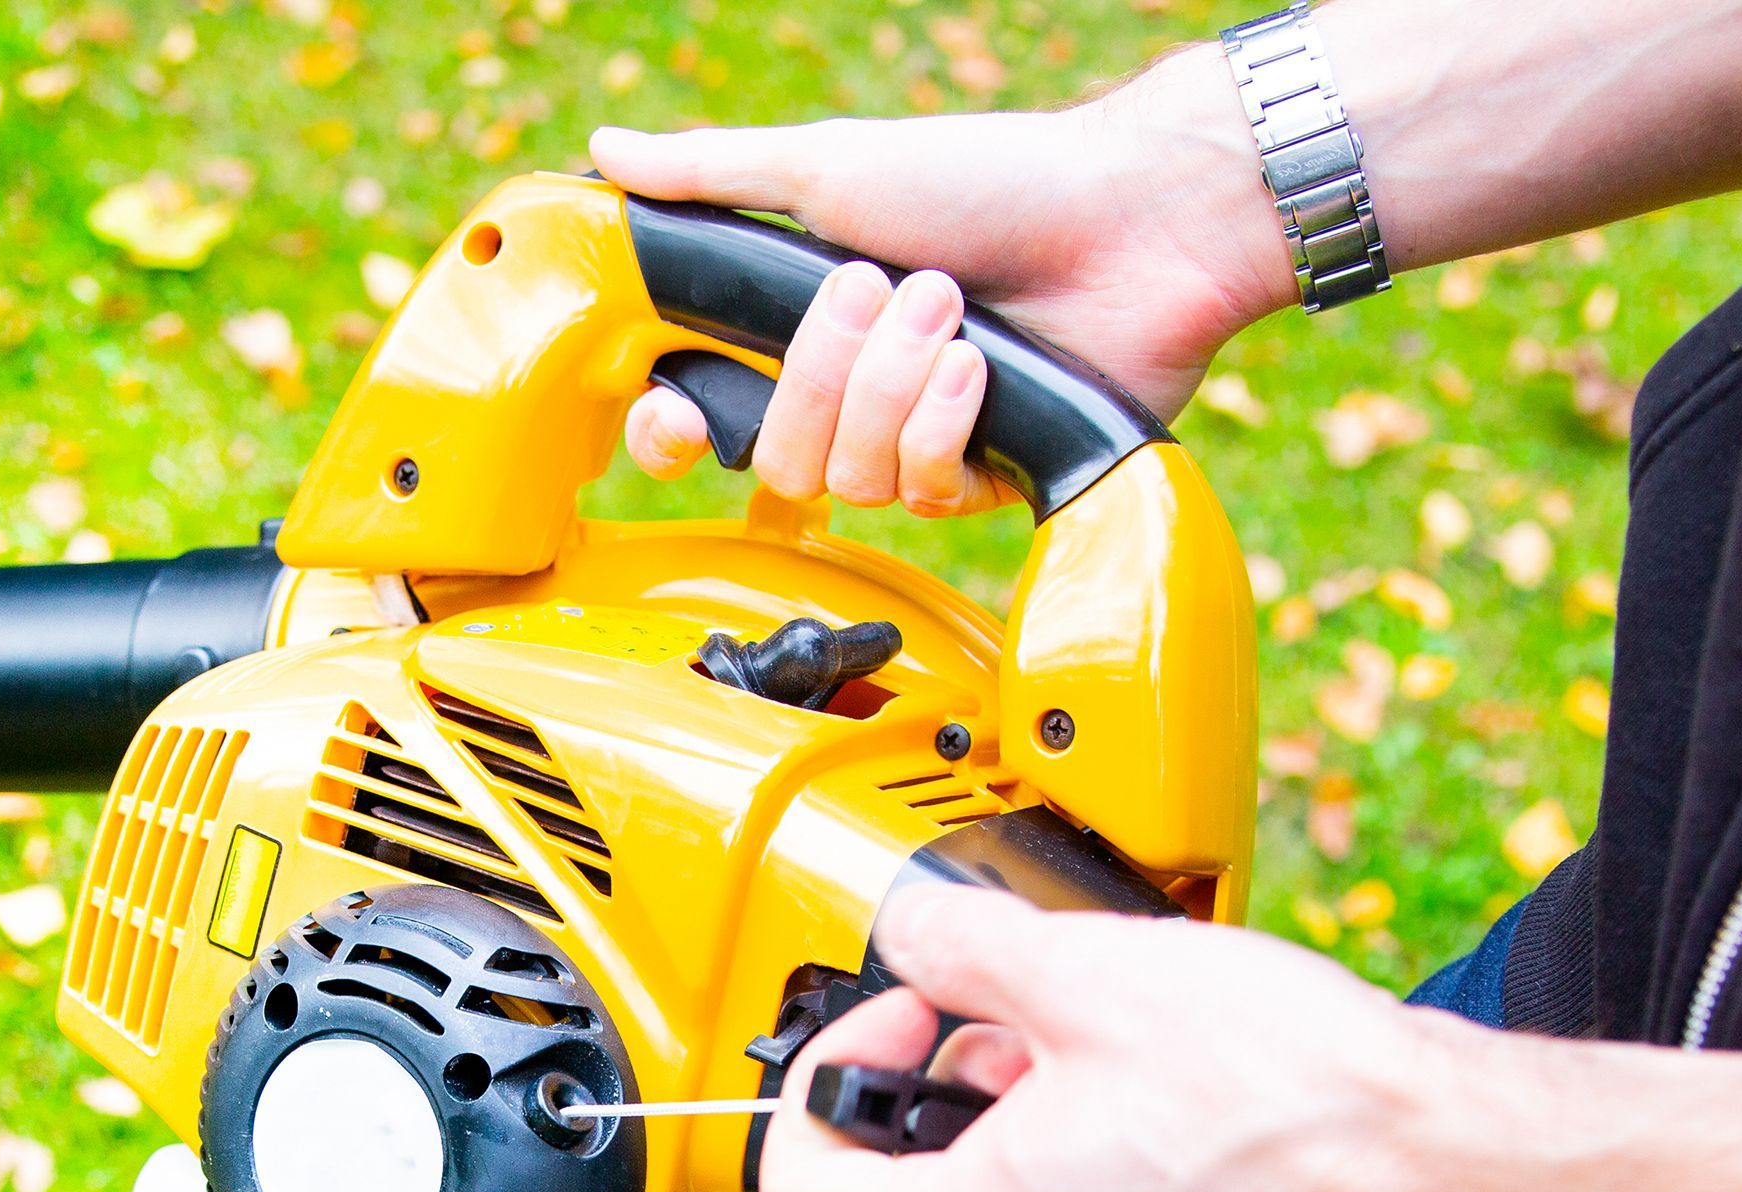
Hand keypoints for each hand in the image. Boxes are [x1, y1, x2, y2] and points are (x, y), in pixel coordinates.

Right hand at [591, 53, 1292, 514]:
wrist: (1133, 218)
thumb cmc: (992, 179)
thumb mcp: (832, 167)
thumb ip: (713, 173)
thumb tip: (608, 152)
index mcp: (796, 331)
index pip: (697, 416)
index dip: (672, 430)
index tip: (679, 407)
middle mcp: (847, 398)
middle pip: (771, 457)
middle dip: (821, 371)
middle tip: (878, 285)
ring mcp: (911, 444)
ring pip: (843, 480)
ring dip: (892, 382)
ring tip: (951, 309)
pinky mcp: (981, 478)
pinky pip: (919, 490)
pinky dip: (944, 420)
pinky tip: (981, 367)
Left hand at [758, 887, 1478, 1191]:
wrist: (1448, 1167)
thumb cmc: (1291, 1097)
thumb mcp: (1083, 972)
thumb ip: (957, 943)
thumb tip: (909, 925)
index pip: (797, 1189)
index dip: (823, 1078)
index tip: (896, 1014)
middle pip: (902, 1182)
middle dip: (940, 1072)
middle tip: (1009, 1003)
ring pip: (997, 1189)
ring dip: (1020, 1095)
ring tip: (1102, 1026)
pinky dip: (1087, 1131)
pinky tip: (1159, 1071)